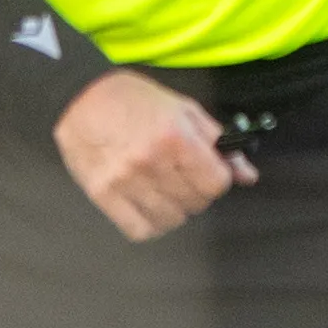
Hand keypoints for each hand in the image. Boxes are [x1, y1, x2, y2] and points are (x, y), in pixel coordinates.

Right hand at [54, 69, 249, 242]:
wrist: (80, 98)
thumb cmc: (135, 100)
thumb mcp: (184, 110)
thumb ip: (218, 142)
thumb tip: (247, 175)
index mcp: (175, 137)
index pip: (216, 183)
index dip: (217, 178)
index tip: (208, 171)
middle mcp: (150, 162)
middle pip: (196, 203)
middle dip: (197, 192)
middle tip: (183, 176)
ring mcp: (124, 181)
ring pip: (171, 220)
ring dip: (175, 209)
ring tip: (164, 189)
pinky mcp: (103, 195)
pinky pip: (140, 230)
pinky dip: (151, 224)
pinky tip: (149, 205)